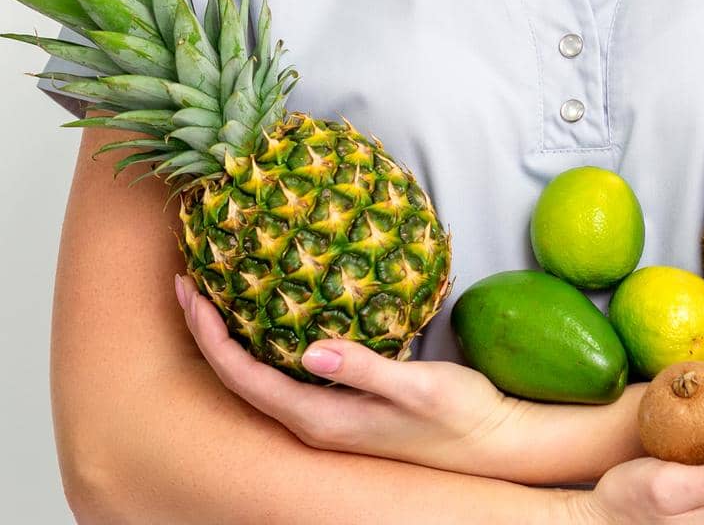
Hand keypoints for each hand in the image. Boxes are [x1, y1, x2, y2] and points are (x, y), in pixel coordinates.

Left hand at [174, 272, 521, 475]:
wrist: (492, 444)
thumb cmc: (457, 416)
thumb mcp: (417, 387)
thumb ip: (365, 370)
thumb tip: (312, 351)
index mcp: (321, 419)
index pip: (245, 378)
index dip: (212, 337)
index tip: (191, 292)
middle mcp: (314, 422)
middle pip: (240, 377)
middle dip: (208, 332)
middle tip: (186, 282)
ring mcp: (327, 416)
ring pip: (259, 375)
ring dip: (231, 336)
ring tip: (215, 292)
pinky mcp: (343, 406)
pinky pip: (285, 372)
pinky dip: (264, 341)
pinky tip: (270, 314)